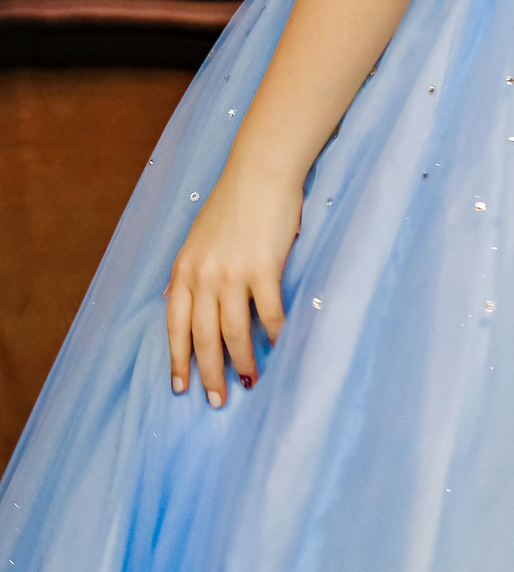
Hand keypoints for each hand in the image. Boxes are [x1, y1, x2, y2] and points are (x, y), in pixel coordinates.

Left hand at [165, 157, 301, 405]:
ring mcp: (232, 274)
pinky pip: (268, 314)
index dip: (178, 361)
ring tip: (249, 380)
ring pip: (234, 333)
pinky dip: (274, 334)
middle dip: (209, 374)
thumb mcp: (198, 238)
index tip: (181, 388)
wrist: (261, 171)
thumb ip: (190, 271)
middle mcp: (203, 276)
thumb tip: (179, 302)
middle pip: (203, 338)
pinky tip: (279, 346)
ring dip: (242, 362)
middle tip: (217, 400)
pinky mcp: (263, 269)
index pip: (175, 327)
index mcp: (184, 269)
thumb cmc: (234, 202)